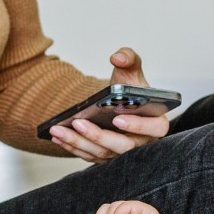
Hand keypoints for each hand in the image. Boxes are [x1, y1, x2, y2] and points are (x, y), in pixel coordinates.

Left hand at [47, 47, 170, 162]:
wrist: (116, 103)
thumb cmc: (129, 89)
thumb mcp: (131, 71)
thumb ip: (129, 59)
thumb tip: (117, 57)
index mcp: (156, 121)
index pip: (155, 128)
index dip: (138, 125)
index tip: (117, 117)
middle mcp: (143, 141)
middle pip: (124, 146)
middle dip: (99, 136)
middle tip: (79, 123)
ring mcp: (123, 152)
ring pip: (103, 153)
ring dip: (79, 143)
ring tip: (58, 129)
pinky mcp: (107, 156)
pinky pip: (90, 156)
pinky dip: (73, 147)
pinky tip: (57, 136)